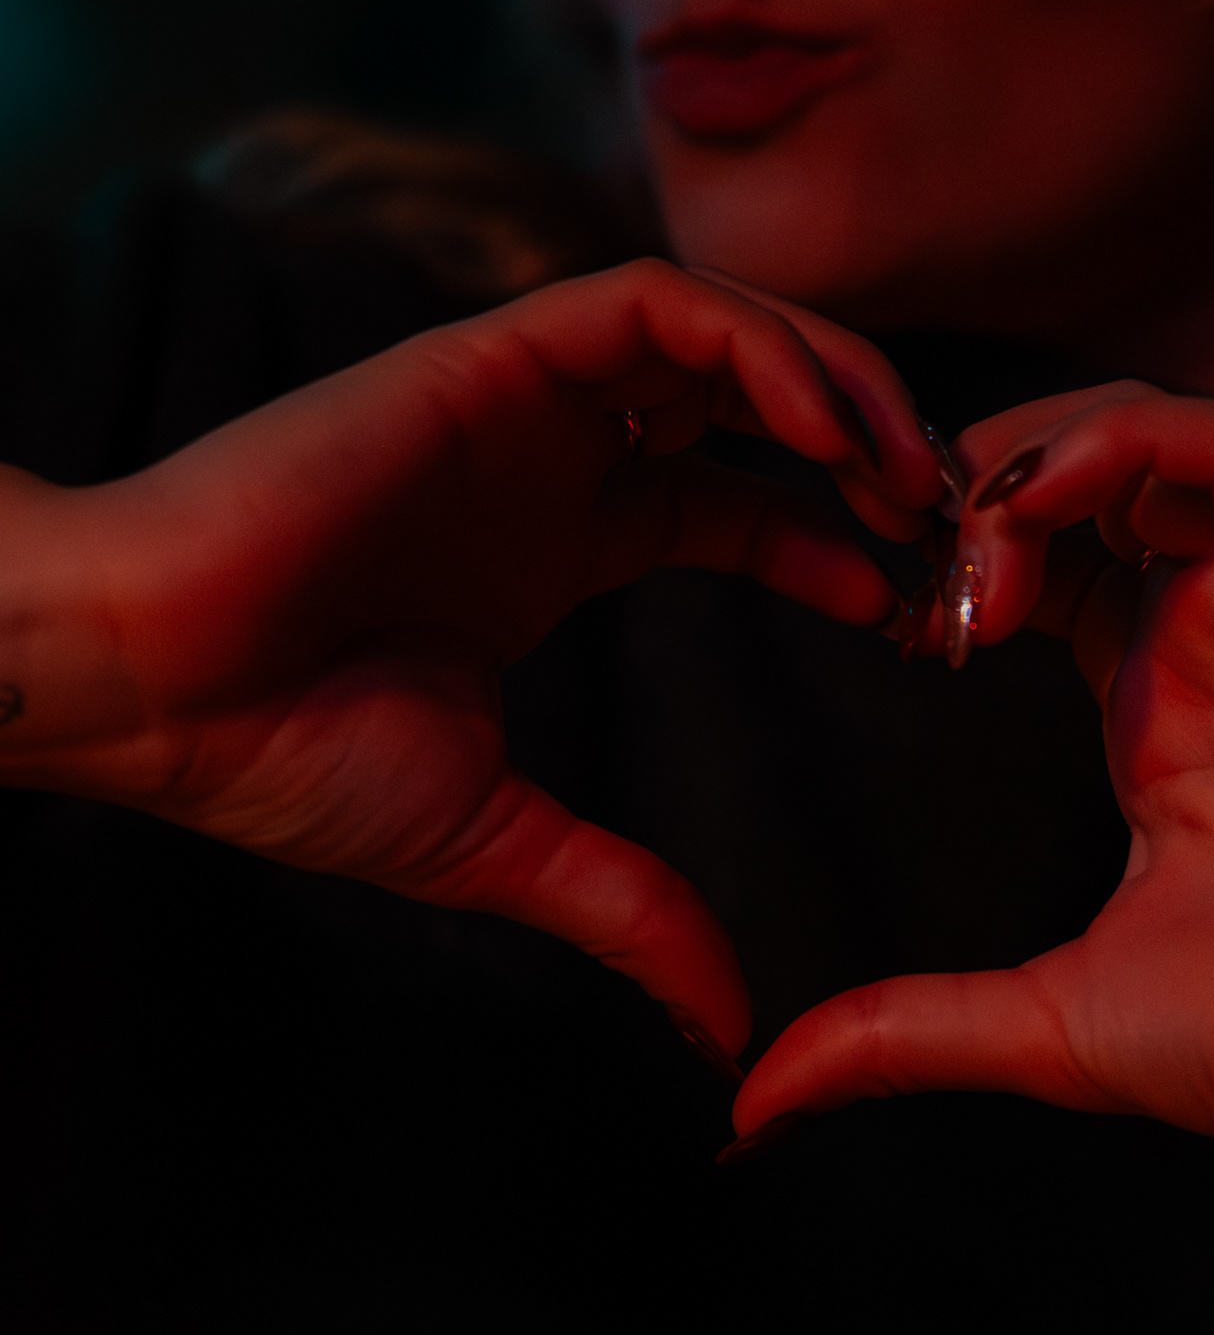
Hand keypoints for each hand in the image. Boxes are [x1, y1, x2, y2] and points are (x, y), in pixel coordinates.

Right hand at [0, 260, 941, 1061]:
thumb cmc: (282, 753)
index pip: (732, 506)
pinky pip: (652, 306)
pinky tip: (824, 421)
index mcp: (553, 541)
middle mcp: (548, 455)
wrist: (147, 688)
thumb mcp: (500, 842)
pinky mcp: (485, 354)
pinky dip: (754, 345)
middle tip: (945, 523)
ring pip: (720, 334)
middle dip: (860, 445)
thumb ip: (627, 909)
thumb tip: (726, 1027)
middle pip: (748, 402)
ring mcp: (520, 399)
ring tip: (907, 471)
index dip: (832, 541)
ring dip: (833, 382)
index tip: (905, 605)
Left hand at [732, 383, 1213, 1276]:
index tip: (880, 616)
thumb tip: (758, 1101)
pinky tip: (1035, 504)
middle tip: (897, 549)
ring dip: (1035, 453)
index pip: (1041, 558)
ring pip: (1149, 434)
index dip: (947, 557)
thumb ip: (897, 1032)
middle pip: (1082, 471)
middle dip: (972, 483)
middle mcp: (1205, 633)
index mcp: (1148, 700)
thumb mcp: (1036, 1023)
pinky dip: (1126, 442)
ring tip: (964, 540)